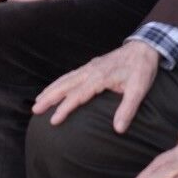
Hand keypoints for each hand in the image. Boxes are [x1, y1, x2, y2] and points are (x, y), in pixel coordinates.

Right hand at [32, 39, 159, 131]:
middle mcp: (90, 71)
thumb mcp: (139, 90)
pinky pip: (70, 75)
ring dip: (51, 90)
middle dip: (49, 98)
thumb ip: (127, 109)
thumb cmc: (141, 70)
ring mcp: (89, 67)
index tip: (53, 120)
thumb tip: (118, 129)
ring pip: (65, 79)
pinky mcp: (91, 66)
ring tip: (38, 100)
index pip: (77, 95)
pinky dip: (59, 82)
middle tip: (34, 109)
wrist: (143, 48)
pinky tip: (55, 88)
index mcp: (99, 78)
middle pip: (64, 85)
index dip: (64, 108)